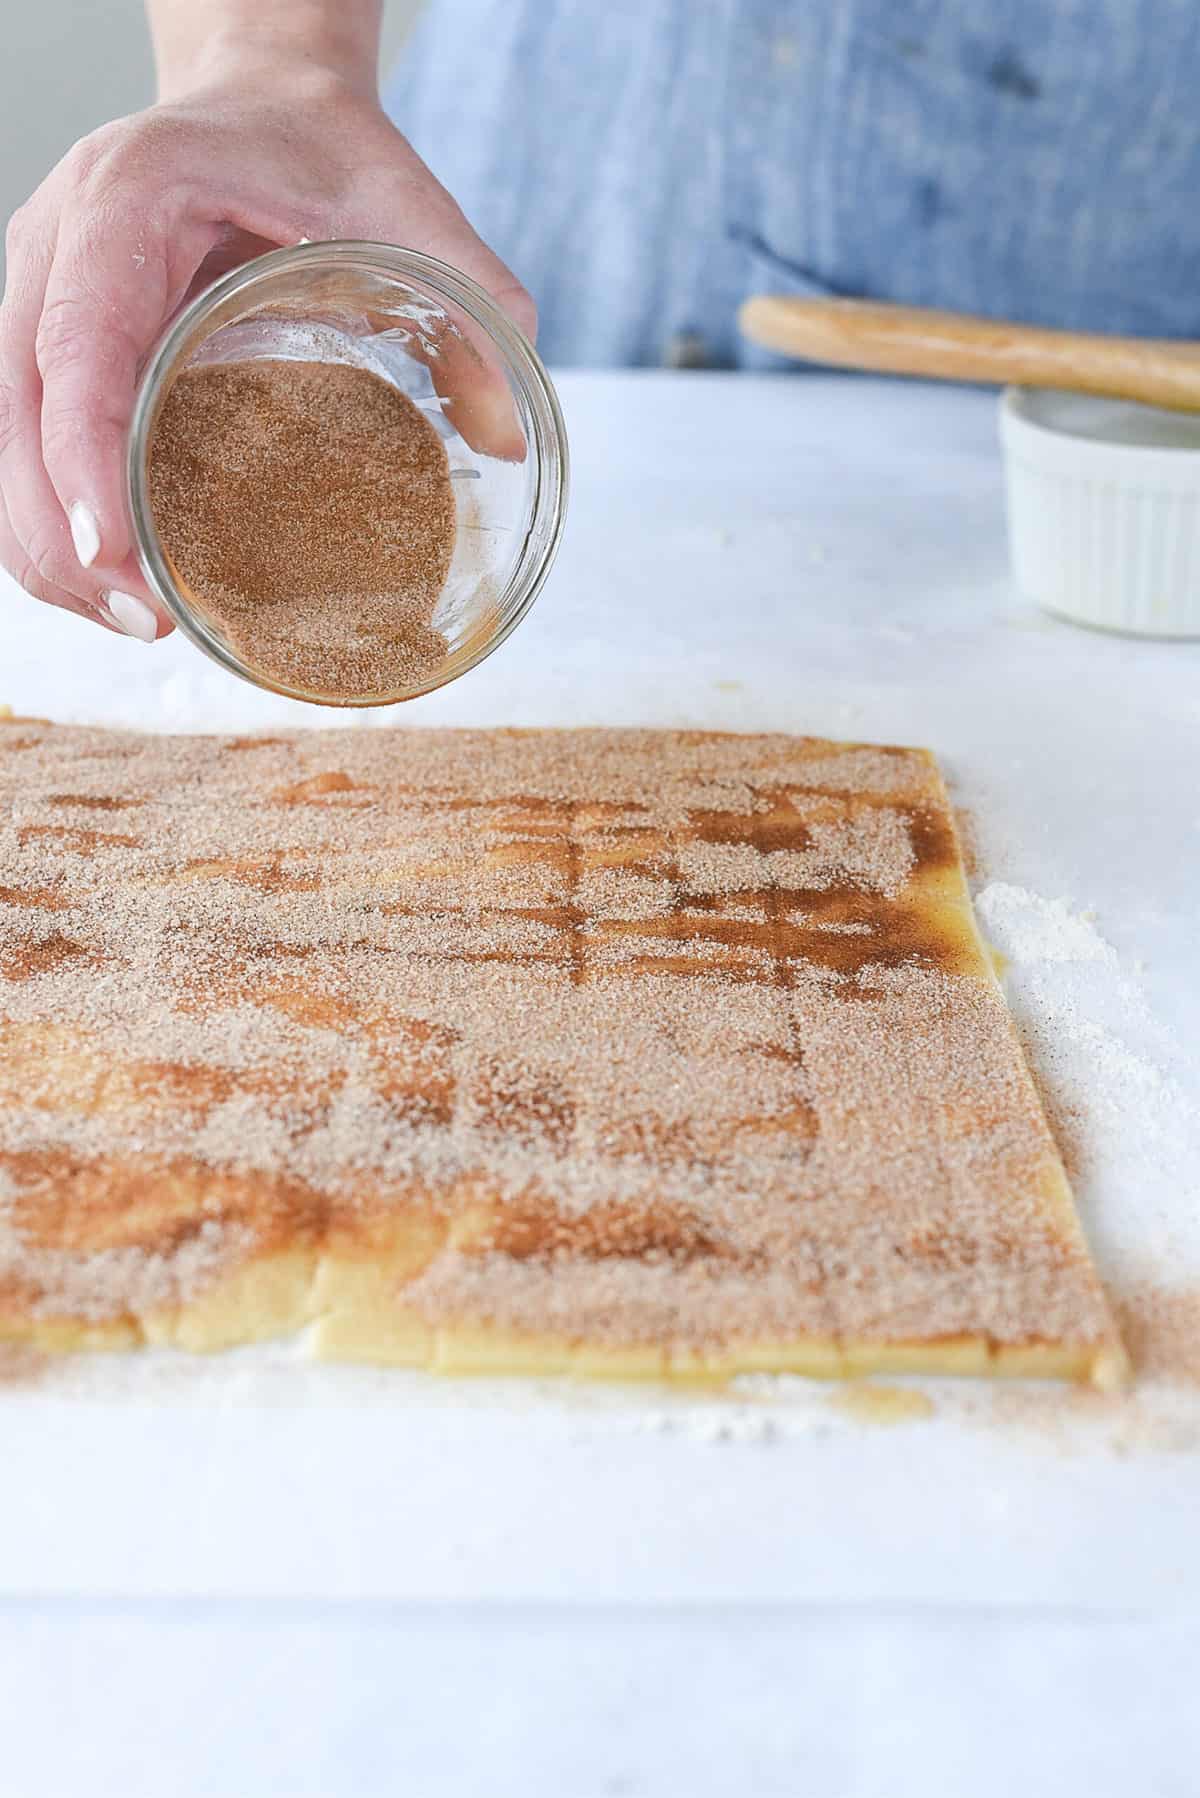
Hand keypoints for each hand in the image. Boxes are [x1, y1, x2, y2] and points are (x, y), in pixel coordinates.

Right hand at [0, 70, 535, 639]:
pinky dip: (58, 518)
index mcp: (126, 202)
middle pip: (15, 414)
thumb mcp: (407, 204)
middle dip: (64, 537)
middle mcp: (57, 248)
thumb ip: (473, 304)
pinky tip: (117, 577)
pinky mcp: (51, 339)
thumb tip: (510, 438)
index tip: (115, 552)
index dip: (82, 459)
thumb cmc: (319, 147)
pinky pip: (25, 441)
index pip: (75, 346)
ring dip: (50, 546)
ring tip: (135, 620)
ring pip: (3, 441)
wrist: (261, 99)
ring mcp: (39, 295)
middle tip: (147, 621)